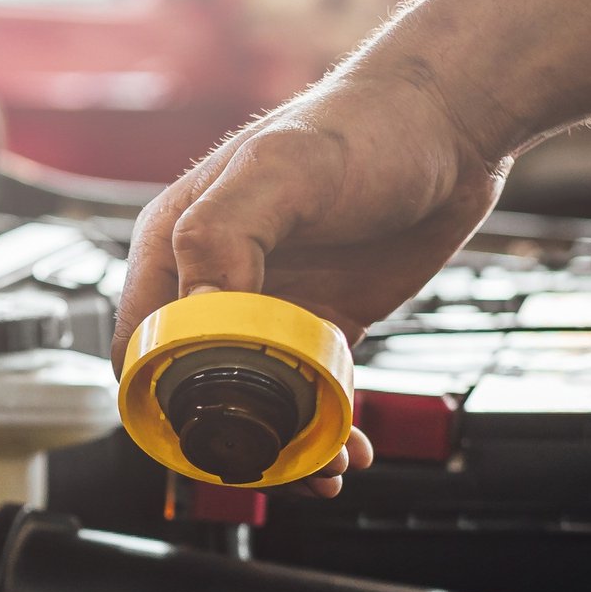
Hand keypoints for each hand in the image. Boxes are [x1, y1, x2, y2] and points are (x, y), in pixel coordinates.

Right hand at [115, 47, 512, 495]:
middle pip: (194, 388)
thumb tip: (195, 316)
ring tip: (325, 467)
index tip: (207, 432)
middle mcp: (212, 280)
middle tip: (277, 463)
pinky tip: (349, 447)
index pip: (138, 344)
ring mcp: (267, 307)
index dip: (160, 398)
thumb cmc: (365, 126)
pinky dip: (322, 432)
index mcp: (176, 243)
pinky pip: (305, 395)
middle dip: (229, 440)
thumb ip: (224, 235)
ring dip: (283, 448)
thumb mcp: (283, 172)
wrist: (452, 124)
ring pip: (252, 404)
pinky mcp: (318, 324)